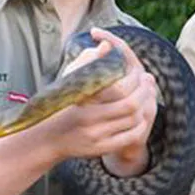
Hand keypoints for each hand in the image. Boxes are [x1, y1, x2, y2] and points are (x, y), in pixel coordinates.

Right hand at [46, 28, 158, 173]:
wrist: (46, 139)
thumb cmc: (59, 104)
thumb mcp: (68, 80)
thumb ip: (88, 61)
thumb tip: (107, 45)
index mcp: (82, 101)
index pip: (120, 89)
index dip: (134, 79)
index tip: (139, 71)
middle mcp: (89, 120)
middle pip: (130, 105)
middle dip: (144, 92)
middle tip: (147, 82)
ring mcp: (96, 136)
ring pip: (133, 121)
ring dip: (144, 107)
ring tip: (146, 95)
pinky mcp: (101, 148)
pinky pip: (130, 136)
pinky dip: (139, 125)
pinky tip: (140, 115)